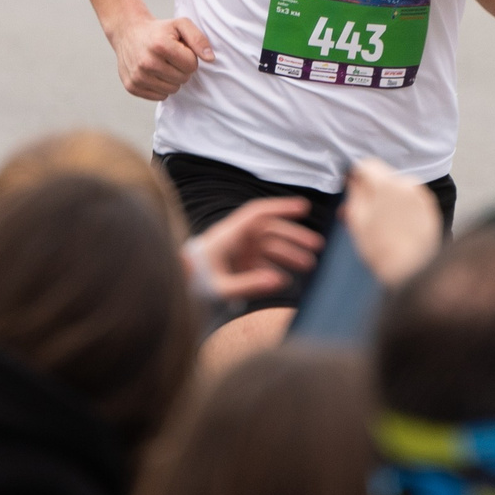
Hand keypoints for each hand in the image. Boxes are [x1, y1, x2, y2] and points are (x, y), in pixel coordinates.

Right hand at [113, 15, 214, 99]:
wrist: (128, 32)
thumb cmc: (159, 30)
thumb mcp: (181, 25)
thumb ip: (199, 39)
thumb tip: (210, 59)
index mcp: (160, 46)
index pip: (191, 66)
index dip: (189, 57)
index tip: (180, 50)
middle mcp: (147, 62)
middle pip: (183, 79)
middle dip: (181, 69)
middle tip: (170, 57)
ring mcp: (138, 76)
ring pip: (172, 90)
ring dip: (172, 79)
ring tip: (162, 64)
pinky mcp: (132, 86)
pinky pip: (159, 96)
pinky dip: (160, 87)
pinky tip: (153, 73)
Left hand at [187, 197, 323, 300]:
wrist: (176, 286)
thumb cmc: (194, 282)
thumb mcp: (220, 287)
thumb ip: (249, 284)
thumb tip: (280, 281)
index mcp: (230, 234)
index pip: (259, 213)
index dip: (282, 207)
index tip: (304, 208)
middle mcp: (236, 238)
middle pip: (271, 230)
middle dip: (295, 236)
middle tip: (318, 246)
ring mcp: (237, 250)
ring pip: (270, 246)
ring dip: (289, 253)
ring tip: (310, 265)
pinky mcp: (237, 263)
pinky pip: (262, 261)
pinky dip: (275, 268)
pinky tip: (287, 280)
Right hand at [343, 160, 442, 285]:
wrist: (410, 269)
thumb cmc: (380, 248)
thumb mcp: (357, 219)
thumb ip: (354, 192)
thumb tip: (352, 177)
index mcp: (387, 183)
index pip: (367, 164)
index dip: (356, 176)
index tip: (352, 190)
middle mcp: (407, 183)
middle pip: (383, 176)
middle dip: (372, 190)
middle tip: (362, 213)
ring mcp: (421, 195)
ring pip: (397, 187)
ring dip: (386, 199)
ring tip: (380, 225)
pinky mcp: (430, 207)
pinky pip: (410, 199)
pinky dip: (401, 207)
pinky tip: (396, 227)